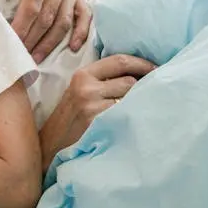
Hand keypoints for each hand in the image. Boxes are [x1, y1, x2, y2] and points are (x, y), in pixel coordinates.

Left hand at [0, 0, 91, 60]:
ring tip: (35, 57)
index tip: (11, 41)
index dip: (22, 26)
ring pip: (63, 21)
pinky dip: (81, 32)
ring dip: (51, 42)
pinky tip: (73, 48)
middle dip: (33, 38)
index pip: (32, 6)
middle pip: (47, 17)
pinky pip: (84, 15)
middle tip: (20, 54)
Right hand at [39, 54, 155, 168]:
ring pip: (131, 98)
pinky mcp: (98, 123)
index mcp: (82, 75)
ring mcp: (92, 106)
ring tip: (142, 110)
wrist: (50, 147)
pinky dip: (133, 118)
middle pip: (130, 80)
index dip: (142, 63)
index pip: (120, 61)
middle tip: (153, 94)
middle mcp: (86, 87)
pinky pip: (127, 115)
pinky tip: (133, 124)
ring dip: (140, 104)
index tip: (157, 69)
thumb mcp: (78, 92)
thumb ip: (100, 79)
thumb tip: (138, 72)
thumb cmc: (69, 120)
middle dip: (143, 87)